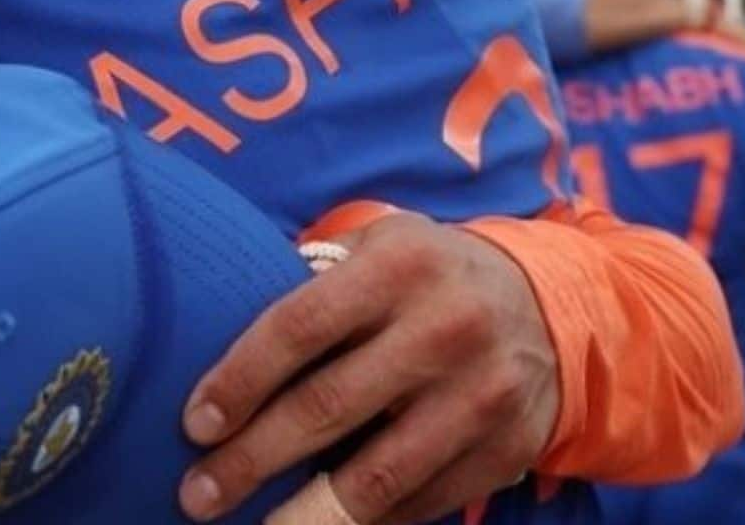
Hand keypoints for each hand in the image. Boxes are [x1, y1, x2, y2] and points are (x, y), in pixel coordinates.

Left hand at [179, 212, 558, 524]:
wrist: (549, 305)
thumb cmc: (425, 276)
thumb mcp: (378, 247)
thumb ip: (313, 282)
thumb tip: (215, 330)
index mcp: (400, 264)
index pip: (300, 326)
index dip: (241, 379)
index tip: (195, 424)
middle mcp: (446, 325)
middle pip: (327, 406)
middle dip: (251, 459)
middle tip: (197, 494)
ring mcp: (483, 393)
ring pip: (376, 475)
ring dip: (302, 514)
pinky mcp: (508, 449)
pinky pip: (420, 503)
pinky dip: (366, 520)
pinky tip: (320, 522)